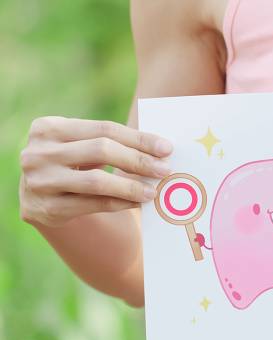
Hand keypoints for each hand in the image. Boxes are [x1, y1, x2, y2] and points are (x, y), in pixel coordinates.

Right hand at [19, 116, 171, 226]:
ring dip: (130, 186)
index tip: (167, 148)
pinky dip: (119, 203)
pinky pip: (92, 204)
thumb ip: (109, 143)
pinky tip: (137, 202)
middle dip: (138, 160)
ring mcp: (39, 181)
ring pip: (96, 181)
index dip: (138, 139)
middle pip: (100, 150)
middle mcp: (39, 152)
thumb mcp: (80, 146)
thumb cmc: (70, 164)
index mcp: (49, 127)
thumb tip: (159, 150)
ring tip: (153, 191)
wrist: (36, 198)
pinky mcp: (46, 208)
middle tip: (164, 170)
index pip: (104, 129)